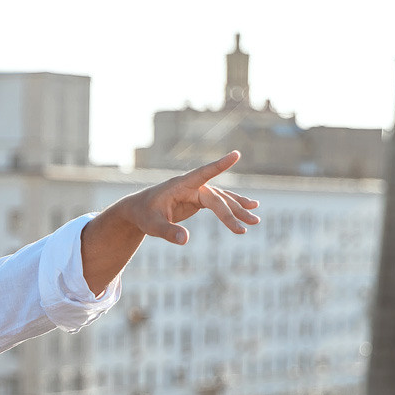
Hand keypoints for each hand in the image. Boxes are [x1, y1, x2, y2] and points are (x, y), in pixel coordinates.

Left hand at [80, 151, 259, 293]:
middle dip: (232, 212)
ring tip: (255, 221)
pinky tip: (250, 209)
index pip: (202, 174)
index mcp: (179, 185)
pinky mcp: (199, 199)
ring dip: (238, 210)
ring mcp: (196, 192)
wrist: (139, 210)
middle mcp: (191, 186)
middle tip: (247, 226)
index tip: (236, 154)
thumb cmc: (143, 215)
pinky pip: (220, 202)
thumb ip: (167, 232)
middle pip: (216, 198)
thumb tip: (185, 240)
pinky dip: (234, 206)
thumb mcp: (151, 226)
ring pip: (222, 199)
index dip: (219, 165)